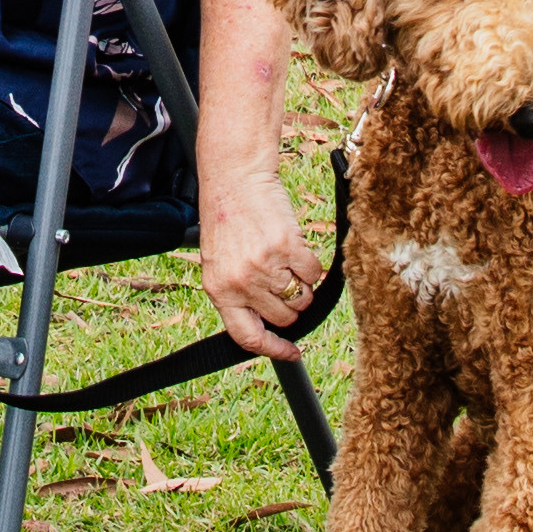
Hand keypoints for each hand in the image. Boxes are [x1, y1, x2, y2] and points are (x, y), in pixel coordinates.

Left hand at [194, 176, 325, 351]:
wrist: (235, 179)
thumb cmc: (229, 221)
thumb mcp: (221, 264)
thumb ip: (239, 295)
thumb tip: (272, 323)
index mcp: (219, 291)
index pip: (248, 337)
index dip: (273, 349)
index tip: (292, 352)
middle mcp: (241, 283)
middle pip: (283, 317)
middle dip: (290, 304)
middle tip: (283, 280)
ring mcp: (264, 266)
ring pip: (301, 297)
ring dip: (301, 284)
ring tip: (284, 260)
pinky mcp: (287, 247)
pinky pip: (313, 274)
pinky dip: (310, 265)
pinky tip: (294, 248)